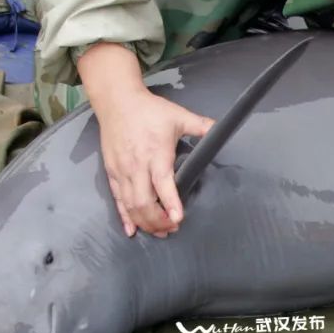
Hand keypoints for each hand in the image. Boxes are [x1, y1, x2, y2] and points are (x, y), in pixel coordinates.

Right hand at [95, 87, 213, 237]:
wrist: (117, 100)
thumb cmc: (148, 109)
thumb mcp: (179, 116)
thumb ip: (201, 127)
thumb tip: (221, 129)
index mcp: (156, 154)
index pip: (162, 184)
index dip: (170, 203)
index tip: (178, 218)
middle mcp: (136, 166)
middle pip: (143, 202)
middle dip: (158, 220)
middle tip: (173, 228)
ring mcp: (122, 171)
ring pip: (130, 205)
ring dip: (144, 222)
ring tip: (159, 232)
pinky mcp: (112, 172)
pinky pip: (117, 200)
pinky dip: (124, 217)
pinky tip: (132, 230)